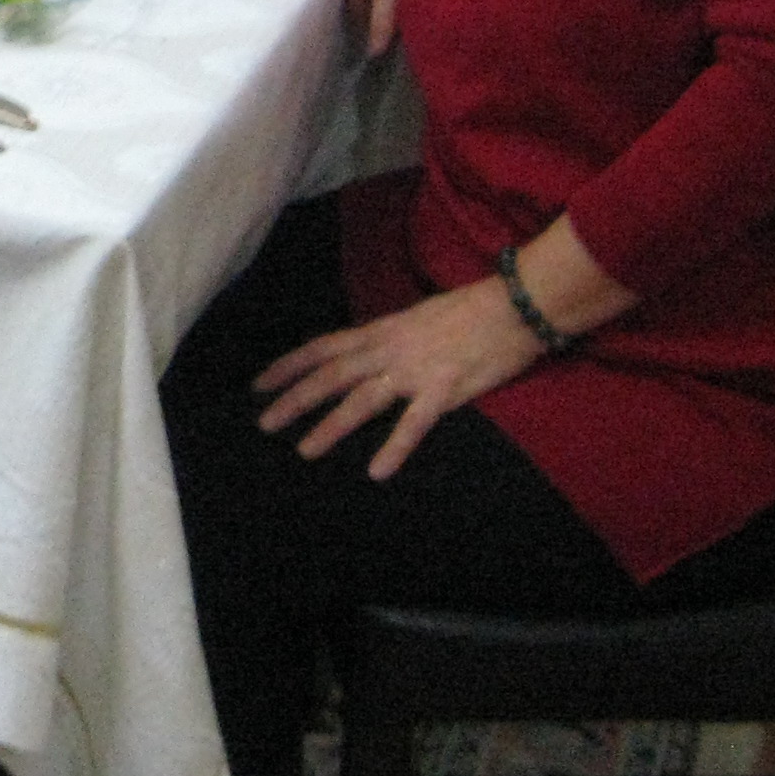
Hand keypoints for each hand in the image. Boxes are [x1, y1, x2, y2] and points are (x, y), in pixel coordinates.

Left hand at [253, 282, 544, 480]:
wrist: (516, 304)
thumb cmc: (470, 310)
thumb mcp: (416, 319)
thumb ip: (389, 339)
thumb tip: (365, 355)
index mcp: (381, 331)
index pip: (323, 348)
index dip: (288, 366)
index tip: (258, 385)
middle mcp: (389, 350)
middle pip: (331, 376)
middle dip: (295, 400)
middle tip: (264, 424)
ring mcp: (416, 370)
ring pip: (361, 400)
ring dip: (331, 426)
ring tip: (304, 451)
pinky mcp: (446, 389)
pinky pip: (415, 423)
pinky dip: (395, 447)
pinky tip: (377, 471)